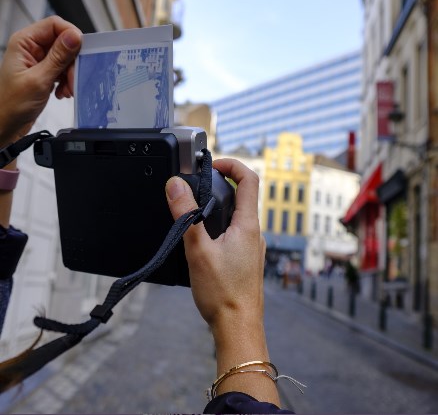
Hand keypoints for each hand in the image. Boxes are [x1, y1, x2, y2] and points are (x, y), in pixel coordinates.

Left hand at [0, 16, 81, 146]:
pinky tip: (62, 92)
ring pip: (66, 59)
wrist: (7, 123)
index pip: (54, 25)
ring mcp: (38, 61)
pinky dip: (67, 82)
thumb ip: (58, 57)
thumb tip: (74, 37)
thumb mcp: (39, 79)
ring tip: (66, 90)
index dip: (71, 35)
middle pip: (63, 43)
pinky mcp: (44, 73)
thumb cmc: (12, 104)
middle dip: (72, 62)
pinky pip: (63, 71)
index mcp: (24, 42)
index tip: (81, 52)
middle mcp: (31, 48)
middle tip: (74, 78)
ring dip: (70, 75)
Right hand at [166, 158, 263, 331]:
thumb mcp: (198, 250)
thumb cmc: (223, 293)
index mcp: (248, 225)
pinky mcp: (247, 259)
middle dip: (220, 185)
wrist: (238, 327)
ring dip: (219, 208)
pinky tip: (204, 242)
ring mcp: (252, 247)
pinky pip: (236, 233)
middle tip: (196, 188)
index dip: (232, 164)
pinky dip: (221, 227)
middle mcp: (255, 233)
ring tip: (196, 215)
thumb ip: (186, 216)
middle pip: (243, 196)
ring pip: (238, 216)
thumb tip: (175, 185)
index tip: (212, 165)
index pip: (249, 179)